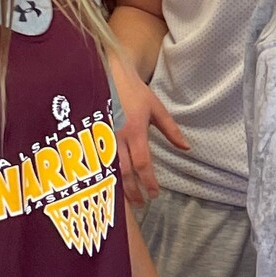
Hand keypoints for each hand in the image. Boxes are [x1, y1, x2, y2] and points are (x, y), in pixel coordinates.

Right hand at [109, 61, 186, 205]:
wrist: (109, 73)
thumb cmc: (134, 91)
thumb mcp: (156, 109)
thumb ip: (171, 131)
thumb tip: (186, 148)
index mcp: (135, 131)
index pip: (142, 163)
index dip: (148, 181)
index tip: (154, 194)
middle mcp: (116, 137)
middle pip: (124, 172)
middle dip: (133, 190)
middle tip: (142, 204)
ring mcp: (100, 137)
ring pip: (108, 169)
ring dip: (118, 187)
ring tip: (127, 201)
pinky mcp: (90, 135)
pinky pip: (96, 160)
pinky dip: (103, 176)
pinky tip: (109, 186)